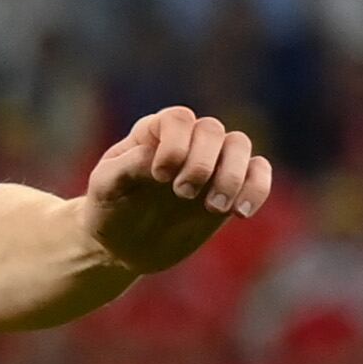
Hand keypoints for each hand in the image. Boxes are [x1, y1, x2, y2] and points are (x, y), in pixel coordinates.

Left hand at [83, 106, 271, 278]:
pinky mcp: (230, 187)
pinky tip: (240, 214)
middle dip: (202, 162)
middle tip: (182, 194)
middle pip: (212, 129)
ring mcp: (211, 162)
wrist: (123, 244)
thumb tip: (154, 156)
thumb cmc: (109, 208)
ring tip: (214, 208)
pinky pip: (258, 173)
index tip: (159, 176)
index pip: (178, 118)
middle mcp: (187, 142)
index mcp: (154, 133)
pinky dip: (257, 188)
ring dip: (232, 175)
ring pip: (240, 145)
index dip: (176, 143)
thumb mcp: (104, 187)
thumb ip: (125, 167)